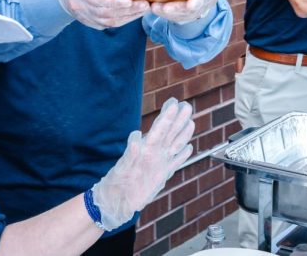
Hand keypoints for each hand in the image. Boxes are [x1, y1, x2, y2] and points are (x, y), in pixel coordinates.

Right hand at [55, 0, 149, 29]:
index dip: (112, 0)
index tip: (129, 0)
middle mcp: (80, 6)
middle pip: (106, 11)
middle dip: (128, 9)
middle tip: (146, 4)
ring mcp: (85, 17)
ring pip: (109, 21)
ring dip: (129, 16)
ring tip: (144, 8)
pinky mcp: (92, 23)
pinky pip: (109, 24)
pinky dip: (124, 20)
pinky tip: (135, 13)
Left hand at [90, 98, 193, 229]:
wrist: (116, 203)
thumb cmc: (116, 186)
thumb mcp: (123, 169)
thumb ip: (132, 153)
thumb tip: (137, 137)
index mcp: (146, 150)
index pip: (159, 129)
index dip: (167, 117)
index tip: (174, 103)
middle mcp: (154, 155)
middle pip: (168, 134)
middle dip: (178, 120)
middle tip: (186, 106)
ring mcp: (158, 164)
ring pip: (174, 145)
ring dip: (183, 134)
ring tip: (190, 122)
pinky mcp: (160, 176)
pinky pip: (174, 163)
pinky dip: (182, 156)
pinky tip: (188, 148)